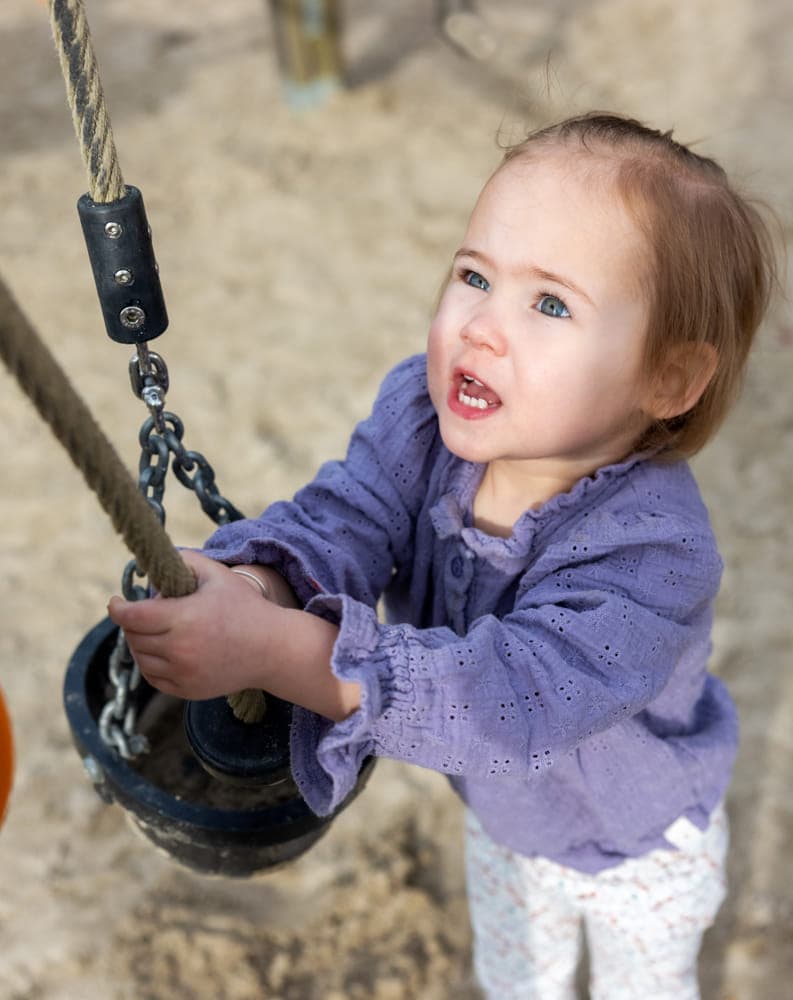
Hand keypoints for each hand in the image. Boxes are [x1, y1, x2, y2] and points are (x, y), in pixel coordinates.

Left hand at [107, 550, 281, 699]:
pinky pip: (154, 678)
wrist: (273, 649)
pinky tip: (162, 650)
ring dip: (140, 643)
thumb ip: (184, 561)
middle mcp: (180, 650)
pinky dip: (151, 663)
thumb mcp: (217, 575)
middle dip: (132, 622)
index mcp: (184, 618)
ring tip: (155, 630)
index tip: (115, 601)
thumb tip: (154, 567)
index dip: (118, 608)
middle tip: (145, 612)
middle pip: (133, 636)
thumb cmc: (245, 607)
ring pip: (141, 659)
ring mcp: (184, 674)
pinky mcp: (188, 691)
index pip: (132, 616)